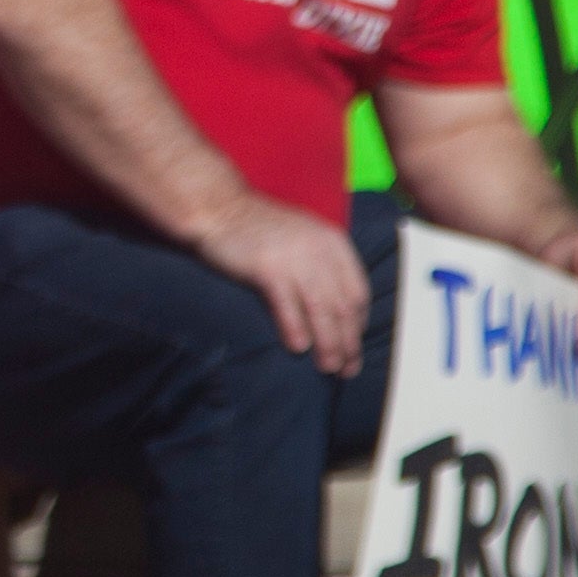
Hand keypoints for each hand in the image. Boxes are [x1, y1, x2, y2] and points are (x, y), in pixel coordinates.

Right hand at [195, 195, 370, 375]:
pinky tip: (299, 348)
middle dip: (348, 343)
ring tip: (328, 367)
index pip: (358, 292)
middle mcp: (319, 250)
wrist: (218, 207)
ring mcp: (294, 257)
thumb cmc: (258, 228)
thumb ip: (322, 264)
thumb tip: (335, 308)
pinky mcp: (267, 267)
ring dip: (328, 343)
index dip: (359, 325)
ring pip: (321, 310)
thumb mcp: (302, 237)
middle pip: (343, 306)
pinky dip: (296, 328)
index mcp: (333, 243)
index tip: (353, 347)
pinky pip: (288, 305)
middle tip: (347, 369)